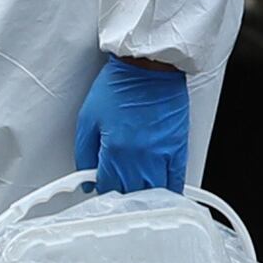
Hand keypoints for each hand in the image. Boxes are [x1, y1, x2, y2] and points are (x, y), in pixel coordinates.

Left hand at [74, 54, 192, 195]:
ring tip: (137, 193)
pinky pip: (176, 180)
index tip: (101, 186)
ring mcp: (161, 154)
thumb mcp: (88, 118)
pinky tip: (162, 195)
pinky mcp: (177, 147)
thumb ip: (84, 153)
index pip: (107, 187)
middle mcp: (139, 156)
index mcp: (115, 149)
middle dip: (121, 194)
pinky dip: (169, 192)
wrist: (148, 66)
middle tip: (117, 188)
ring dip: (144, 196)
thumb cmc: (118, 86)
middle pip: (130, 193)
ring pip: (153, 192)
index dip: (102, 189)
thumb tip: (86, 180)